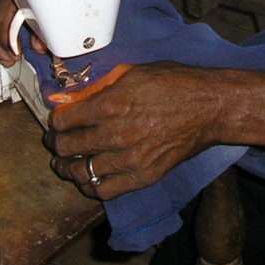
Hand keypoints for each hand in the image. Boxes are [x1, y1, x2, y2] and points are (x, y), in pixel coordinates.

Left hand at [46, 62, 220, 198]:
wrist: (208, 106)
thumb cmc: (173, 83)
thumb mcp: (131, 73)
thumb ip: (98, 87)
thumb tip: (69, 96)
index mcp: (108, 105)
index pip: (62, 122)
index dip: (55, 121)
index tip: (58, 121)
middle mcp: (114, 135)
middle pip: (67, 147)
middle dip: (57, 144)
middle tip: (57, 141)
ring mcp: (128, 159)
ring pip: (80, 172)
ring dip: (68, 167)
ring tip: (65, 164)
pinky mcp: (143, 176)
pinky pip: (104, 191)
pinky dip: (90, 187)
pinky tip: (88, 179)